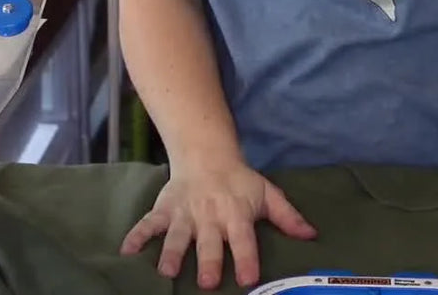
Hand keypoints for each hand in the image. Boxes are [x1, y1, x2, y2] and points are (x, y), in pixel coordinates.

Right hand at [120, 159, 317, 289]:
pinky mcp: (164, 210)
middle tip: (208, 283)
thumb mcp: (267, 194)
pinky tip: (126, 251)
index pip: (244, 238)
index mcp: (236, 214)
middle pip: (209, 242)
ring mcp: (184, 214)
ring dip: (172, 253)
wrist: (206, 154)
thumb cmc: (239, 181)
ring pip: (177, 236)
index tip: (248, 278)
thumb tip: (311, 235)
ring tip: (167, 272)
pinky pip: (148, 223)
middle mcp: (209, 216)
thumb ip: (287, 216)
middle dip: (208, 262)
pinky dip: (136, 236)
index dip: (246, 258)